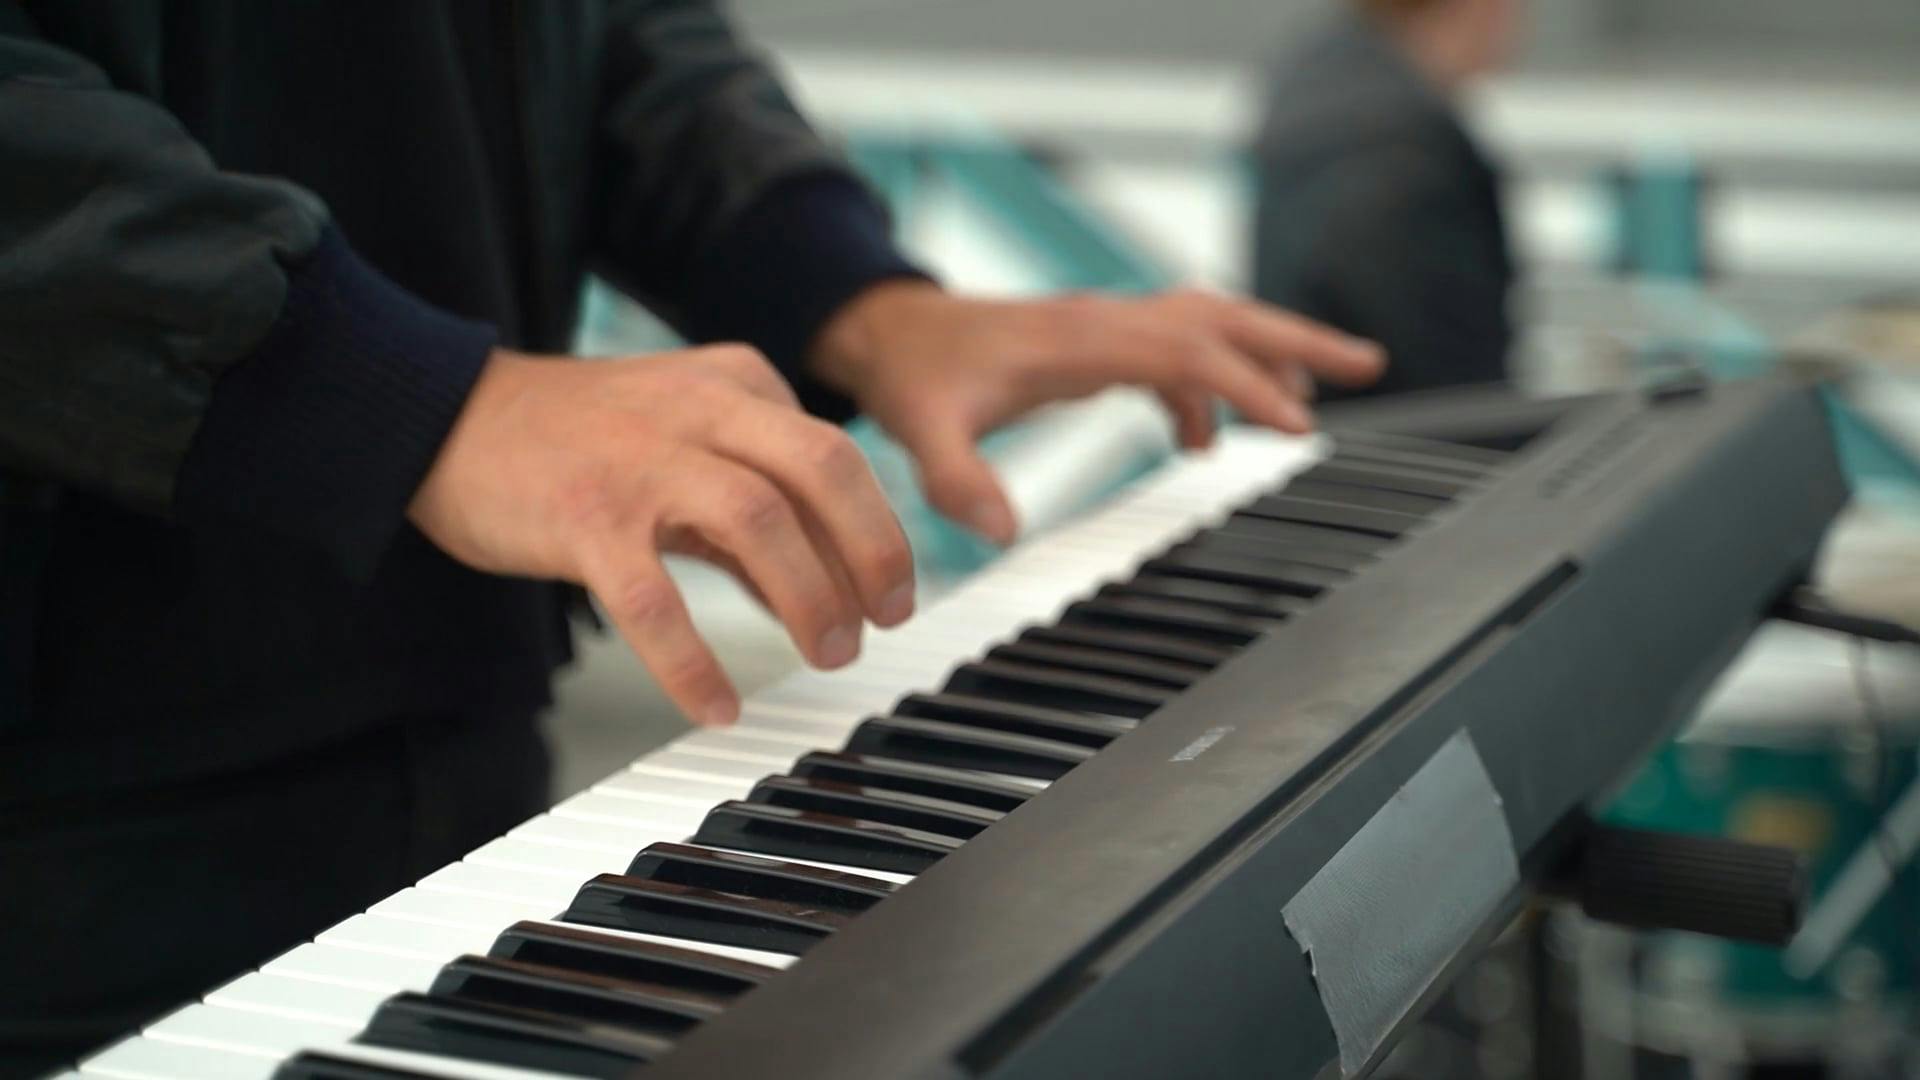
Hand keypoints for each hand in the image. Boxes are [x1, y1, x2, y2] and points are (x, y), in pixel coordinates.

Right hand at [409, 346, 915, 726]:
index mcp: (733, 384)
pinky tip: (718, 705)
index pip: (835, 456)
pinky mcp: (584, 517)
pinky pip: (656, 601)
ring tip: (828, 654)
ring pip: (759, 522)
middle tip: (887, 619)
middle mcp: (697, 411)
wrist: (447, 416)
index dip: (877, 531)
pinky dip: (694, 662)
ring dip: (810, 599)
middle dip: (873, 550)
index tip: (891, 595)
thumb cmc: (579, 443)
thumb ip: (759, 509)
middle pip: (824, 468)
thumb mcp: (686, 448)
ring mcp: (640, 462)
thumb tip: (831, 593)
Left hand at [810, 281, 1384, 542]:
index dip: (1247, 384)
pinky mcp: (1100, 341)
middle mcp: (1106, 321)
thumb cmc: (913, 374)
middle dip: (1298, 339)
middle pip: (1223, 315)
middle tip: (1370, 365)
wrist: (889, 330)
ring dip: (1269, 351)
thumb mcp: (922, 430)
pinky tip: (1205, 440)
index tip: (1299, 424)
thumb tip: (1002, 533)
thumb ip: (957, 479)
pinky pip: (1178, 350)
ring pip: (1210, 323)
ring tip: (1320, 397)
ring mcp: (1108, 326)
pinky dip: (1210, 386)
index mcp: (1080, 339)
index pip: (1186, 349)